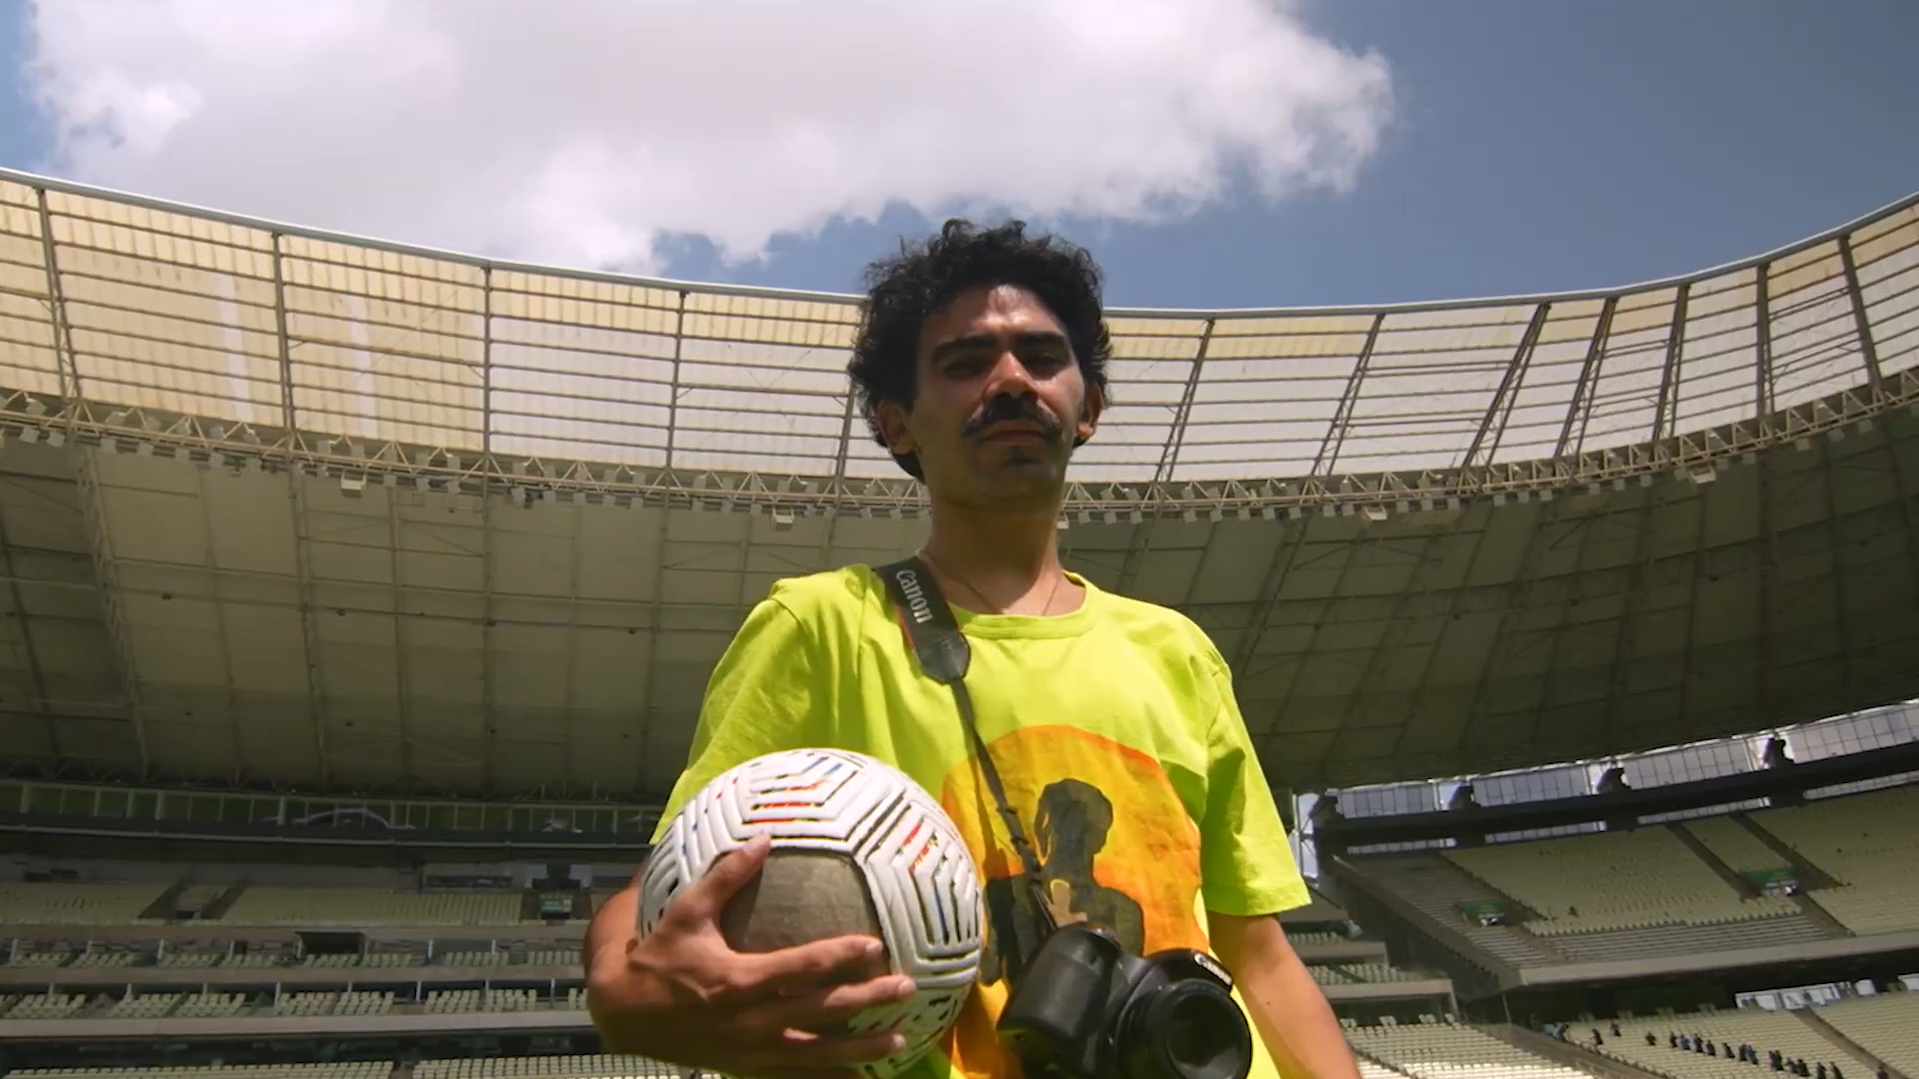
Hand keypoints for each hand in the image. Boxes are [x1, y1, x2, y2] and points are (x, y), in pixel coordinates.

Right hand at [586, 834, 920, 1078]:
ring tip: (899, 1042)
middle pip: (820, 1011)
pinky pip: (793, 1074)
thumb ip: (726, 876)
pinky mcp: (745, 1065)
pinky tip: (856, 1075)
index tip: (875, 947)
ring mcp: (749, 1048)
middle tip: (906, 989)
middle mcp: (750, 1019)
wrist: (624, 1013)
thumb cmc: (659, 956)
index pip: (800, 968)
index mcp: (738, 979)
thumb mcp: (687, 911)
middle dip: (866, 1000)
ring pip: (815, 1051)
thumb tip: (762, 839)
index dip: (839, 957)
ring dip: (858, 1046)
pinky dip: (826, 1075)